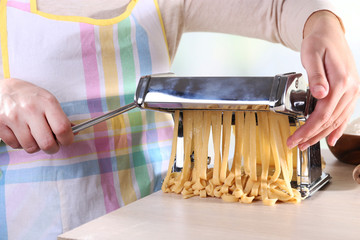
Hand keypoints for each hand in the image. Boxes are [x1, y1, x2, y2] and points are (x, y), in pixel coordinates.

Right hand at [0, 78, 73, 153]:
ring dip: (36, 146)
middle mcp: (30, 109)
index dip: (67, 140)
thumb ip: (61, 118)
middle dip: (52, 148)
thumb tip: (74, 134)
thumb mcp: (49, 101)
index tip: (66, 141)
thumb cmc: (30, 97)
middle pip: (47, 143)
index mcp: (47, 102)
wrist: (3, 89)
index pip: (62, 128)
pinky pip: (15, 145)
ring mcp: (13, 117)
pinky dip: (20, 144)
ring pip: (31, 147)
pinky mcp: (0, 124)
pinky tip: (21, 133)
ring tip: (35, 136)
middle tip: (52, 144)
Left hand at [287, 11, 359, 150]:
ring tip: (306, 143)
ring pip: (337, 121)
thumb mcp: (312, 55)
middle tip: (295, 144)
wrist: (329, 33)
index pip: (322, 115)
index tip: (294, 139)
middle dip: (311, 136)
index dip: (308, 130)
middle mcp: (350, 89)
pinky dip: (338, 128)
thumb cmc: (319, 43)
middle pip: (329, 121)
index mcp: (341, 82)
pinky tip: (332, 138)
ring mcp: (352, 92)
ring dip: (321, 134)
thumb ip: (316, 75)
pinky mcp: (350, 92)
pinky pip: (345, 114)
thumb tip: (320, 93)